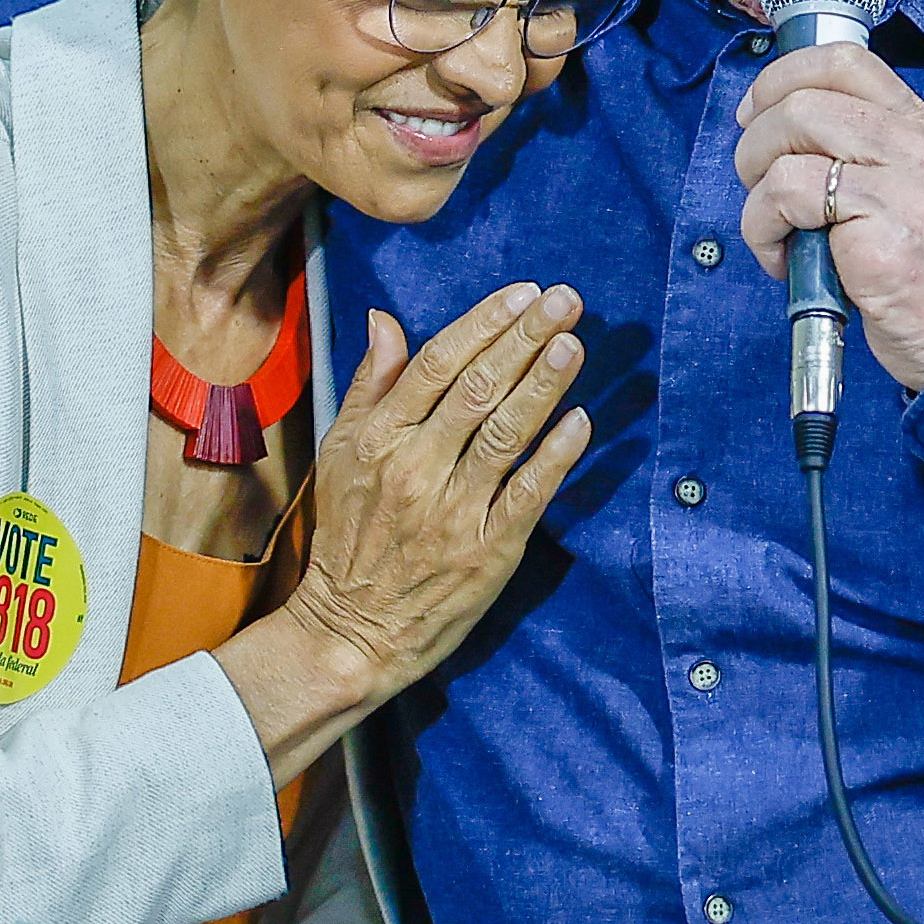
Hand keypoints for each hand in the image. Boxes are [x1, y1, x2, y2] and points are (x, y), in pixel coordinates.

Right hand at [223, 285, 590, 782]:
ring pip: (506, 433)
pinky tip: (581, 420)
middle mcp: (415, 468)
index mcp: (378, 438)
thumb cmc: (349, 534)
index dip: (484, 323)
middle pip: (478, 389)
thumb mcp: (341, 453)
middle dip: (525, 338)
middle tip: (565, 299)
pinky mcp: (487, 550)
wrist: (350, 631)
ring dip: (544, 384)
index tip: (523, 293)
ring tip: (574, 343)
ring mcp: (453, 510)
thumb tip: (386, 319)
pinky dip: (557, 454)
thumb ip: (370, 385)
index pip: (436, 363)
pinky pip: (529, 493)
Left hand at [732, 42, 923, 391]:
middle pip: (804, 99)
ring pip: (786, 143)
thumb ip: (871, 152)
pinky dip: (762, 229)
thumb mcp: (922, 190)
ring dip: (754, 188)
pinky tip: (785, 260)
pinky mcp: (878, 238)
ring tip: (773, 229)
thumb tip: (786, 127)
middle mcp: (917, 149)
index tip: (757, 112)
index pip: (845, 60)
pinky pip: (784, 199)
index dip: (783, 77)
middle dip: (756, 140)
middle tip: (757, 183)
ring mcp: (901, 192)